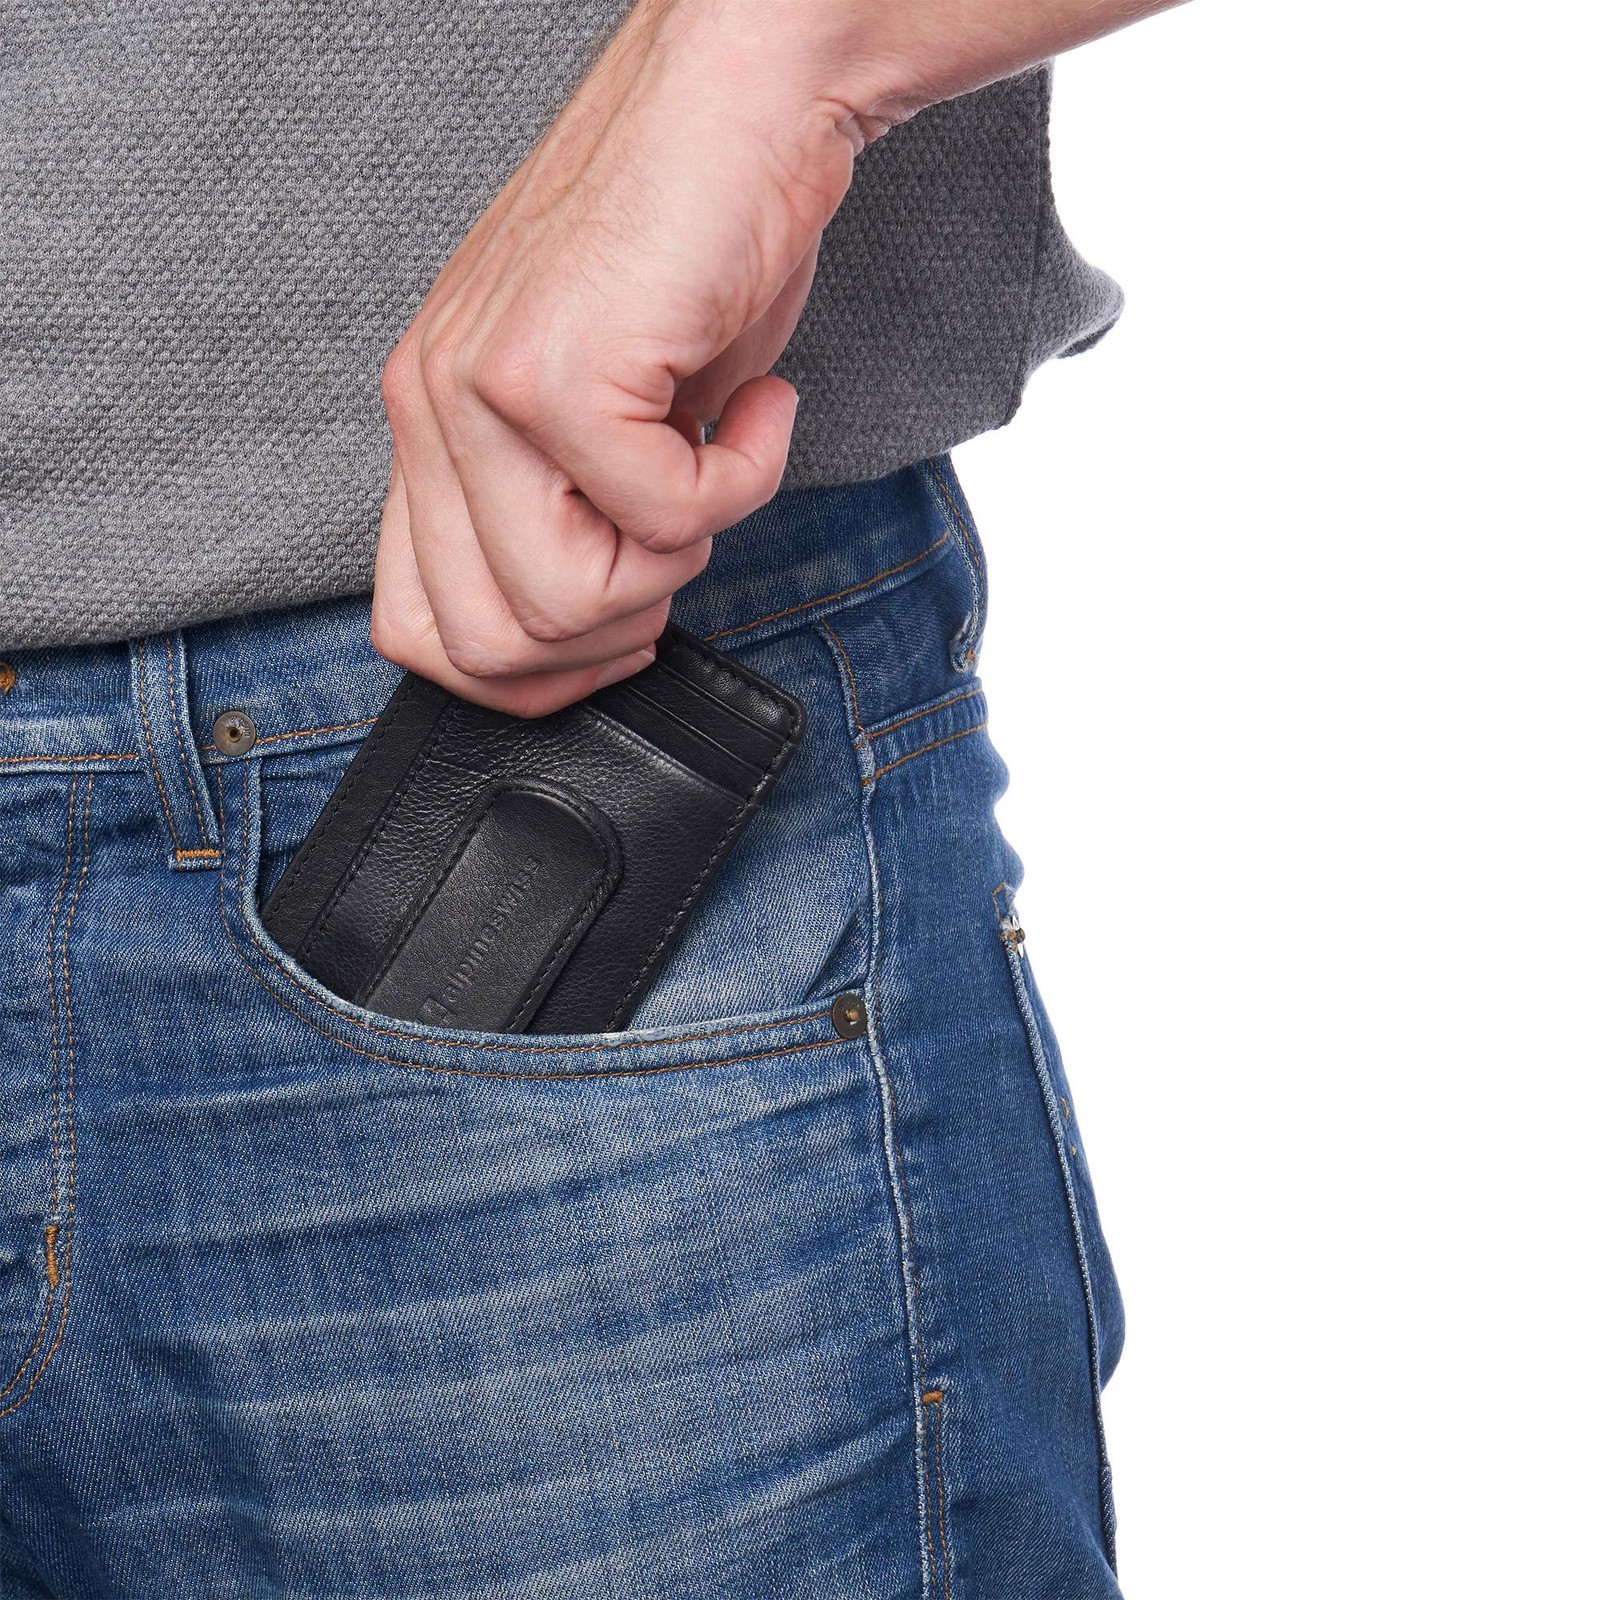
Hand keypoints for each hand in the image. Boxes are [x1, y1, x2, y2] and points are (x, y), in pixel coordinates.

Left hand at [373, 0, 861, 713]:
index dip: (530, 676)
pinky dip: (745, 480)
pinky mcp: (561, 369)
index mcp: (432, 426)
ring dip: (678, 559)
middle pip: (492, 643)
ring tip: (715, 460)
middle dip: (617, 629)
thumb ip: (559, 511)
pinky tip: (757, 405)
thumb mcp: (598, 413)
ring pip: (567, 601)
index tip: (620, 631)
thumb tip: (582, 632)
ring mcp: (484, 388)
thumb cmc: (688, 255)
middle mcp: (433, 407)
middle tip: (681, 538)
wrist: (746, 106)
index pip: (420, 631)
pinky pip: (665, 518)